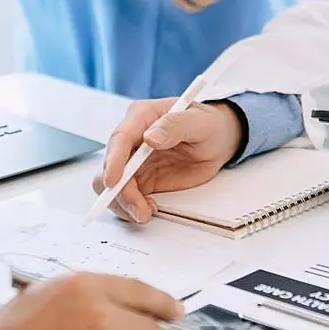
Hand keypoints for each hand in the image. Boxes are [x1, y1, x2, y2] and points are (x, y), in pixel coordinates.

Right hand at [93, 99, 243, 223]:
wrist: (218, 140)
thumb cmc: (208, 125)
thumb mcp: (198, 122)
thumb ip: (175, 126)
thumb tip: (151, 137)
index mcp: (142, 117)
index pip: (120, 138)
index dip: (114, 160)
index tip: (114, 181)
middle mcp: (133, 139)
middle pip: (110, 166)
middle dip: (120, 191)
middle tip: (139, 208)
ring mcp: (134, 161)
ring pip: (113, 185)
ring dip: (123, 203)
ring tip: (145, 212)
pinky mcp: (141, 179)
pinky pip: (125, 196)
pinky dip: (131, 207)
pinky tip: (148, 209)